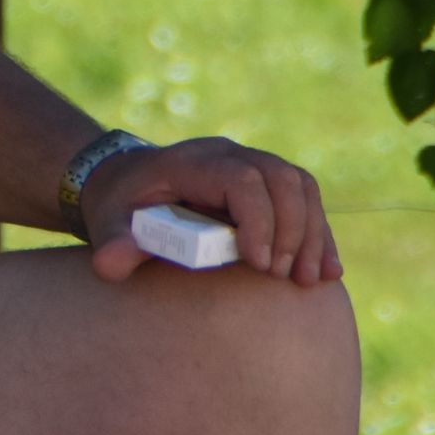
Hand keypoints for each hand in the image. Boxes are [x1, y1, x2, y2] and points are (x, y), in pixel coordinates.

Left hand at [83, 136, 342, 286]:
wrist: (127, 183)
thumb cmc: (119, 206)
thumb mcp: (107, 222)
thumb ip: (111, 242)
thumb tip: (110, 264)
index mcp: (191, 161)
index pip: (241, 179)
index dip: (257, 219)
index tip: (258, 263)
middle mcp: (227, 155)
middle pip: (280, 178)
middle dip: (292, 229)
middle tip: (285, 276)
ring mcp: (250, 164)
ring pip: (300, 186)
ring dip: (312, 233)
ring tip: (308, 280)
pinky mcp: (265, 184)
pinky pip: (305, 199)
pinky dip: (318, 233)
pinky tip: (327, 270)